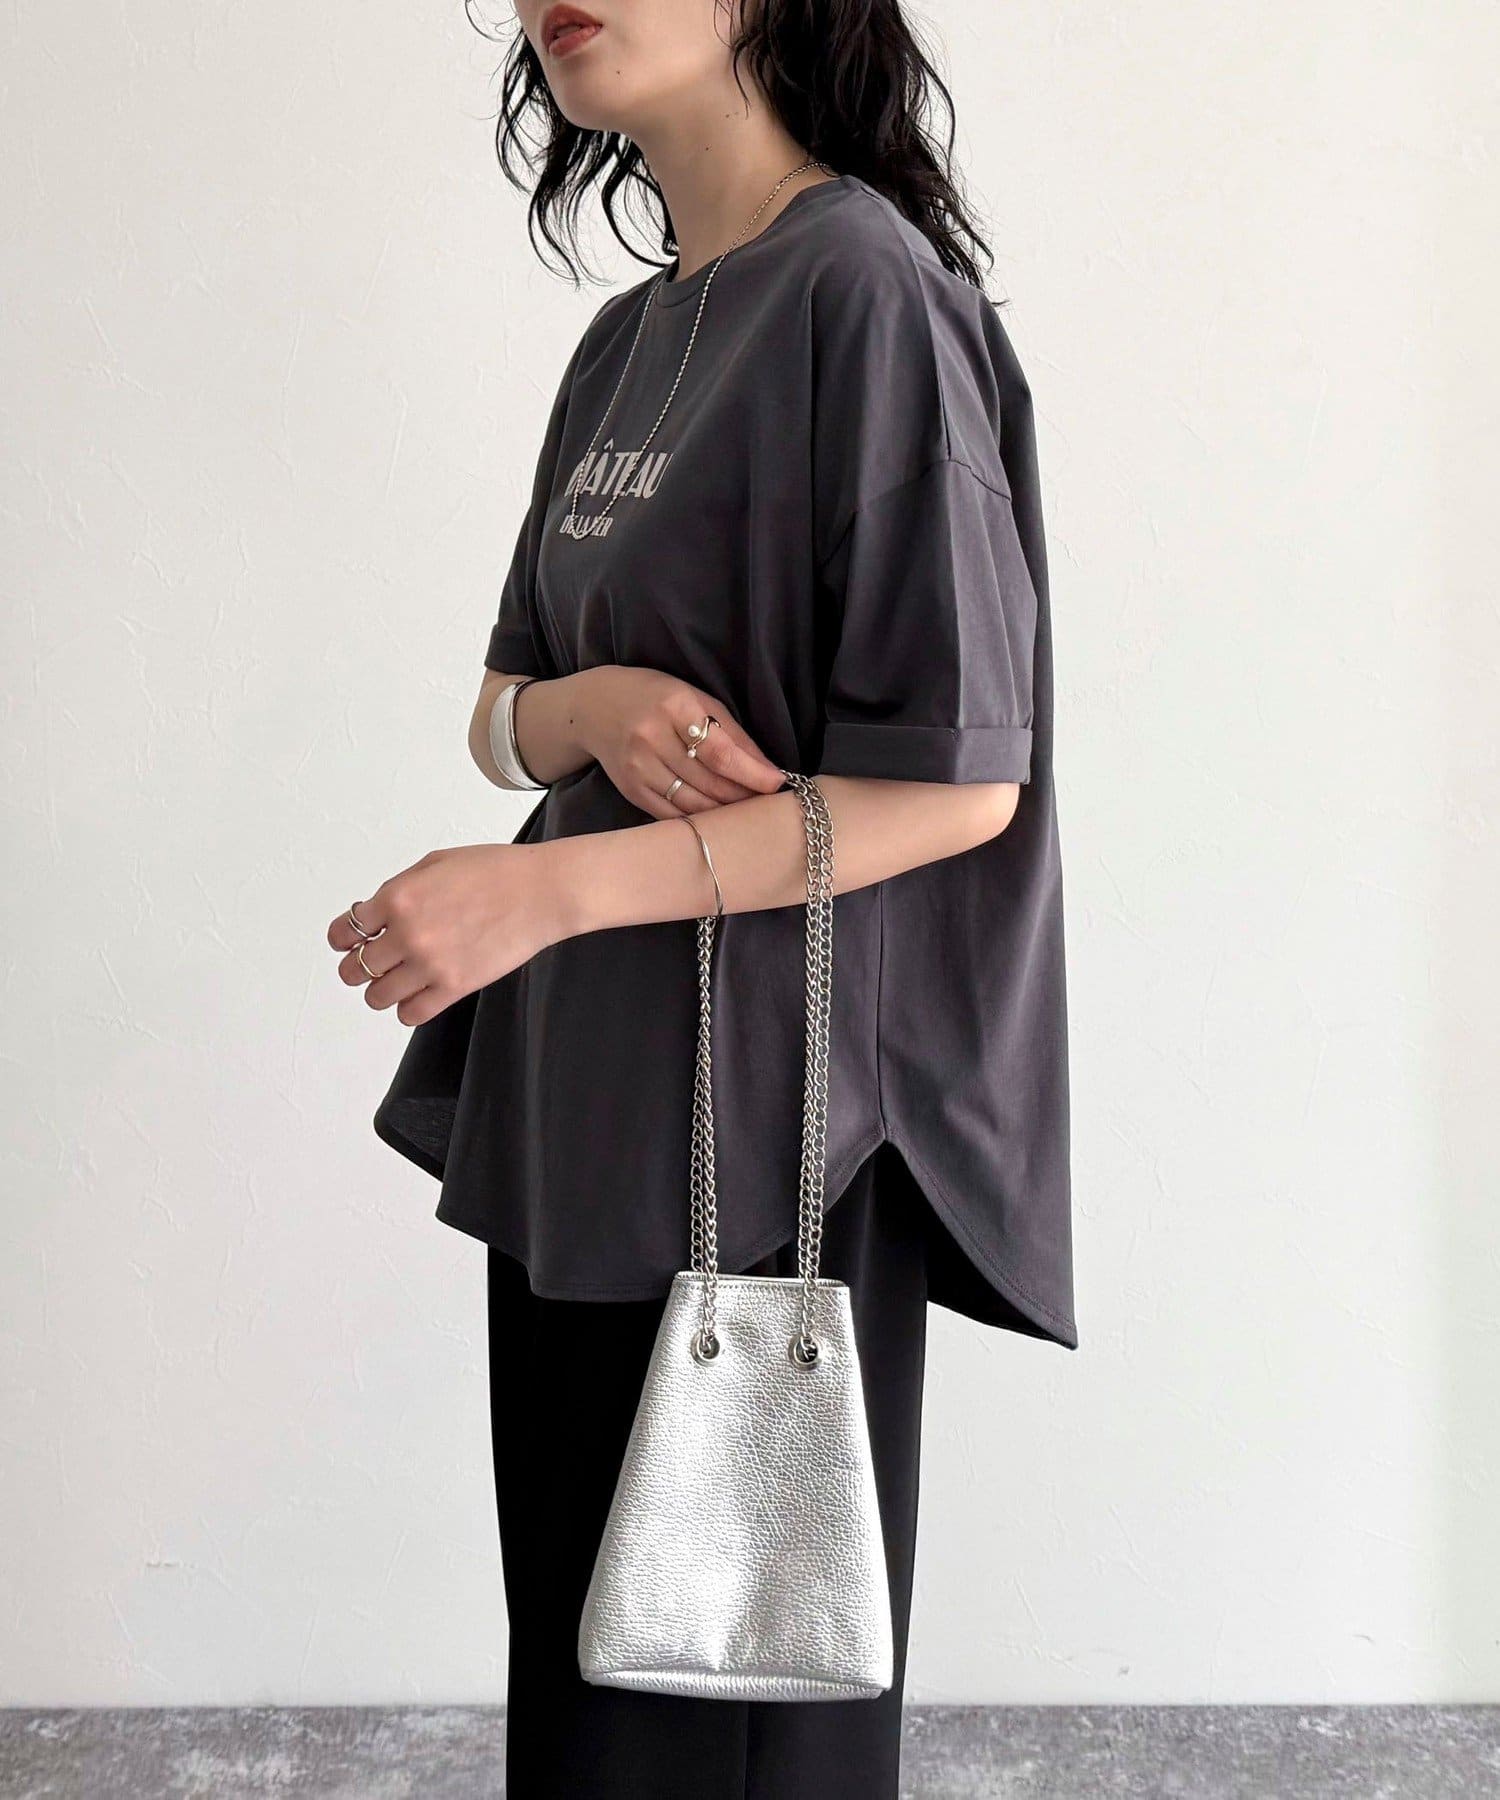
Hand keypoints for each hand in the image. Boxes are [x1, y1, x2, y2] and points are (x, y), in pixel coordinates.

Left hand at [327, 842, 574, 1027]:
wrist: (541, 892)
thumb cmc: (496, 871)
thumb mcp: (436, 863)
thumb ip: (399, 889)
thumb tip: (375, 913)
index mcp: (398, 897)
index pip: (344, 932)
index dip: (343, 940)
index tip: (348, 944)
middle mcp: (407, 933)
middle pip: (354, 969)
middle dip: (359, 967)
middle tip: (374, 964)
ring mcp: (430, 964)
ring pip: (377, 997)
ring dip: (382, 991)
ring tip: (399, 981)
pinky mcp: (455, 987)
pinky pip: (410, 1014)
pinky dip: (408, 1009)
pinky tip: (420, 995)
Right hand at [564, 666, 784, 818]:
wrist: (594, 707)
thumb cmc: (655, 697)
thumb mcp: (695, 698)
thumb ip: (730, 732)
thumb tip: (766, 769)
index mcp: (674, 707)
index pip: (720, 751)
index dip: (752, 773)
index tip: (777, 783)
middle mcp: (652, 739)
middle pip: (709, 782)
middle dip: (744, 795)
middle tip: (768, 801)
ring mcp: (638, 768)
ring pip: (693, 804)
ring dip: (725, 811)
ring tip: (747, 811)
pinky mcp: (631, 790)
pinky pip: (672, 815)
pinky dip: (699, 819)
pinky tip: (717, 818)